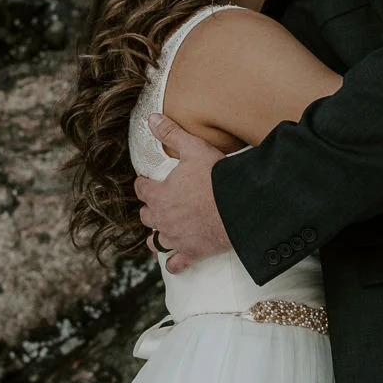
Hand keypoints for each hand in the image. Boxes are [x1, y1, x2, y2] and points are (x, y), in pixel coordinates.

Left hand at [135, 115, 230, 273]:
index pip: (141, 189)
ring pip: (156, 242)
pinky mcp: (192, 253)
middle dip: (150, 208)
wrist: (240, 207)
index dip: (145, 184)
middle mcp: (162, 219)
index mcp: (159, 194)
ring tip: (164, 231)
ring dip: (158, 236)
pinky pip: (176, 264)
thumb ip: (171, 133)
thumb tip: (152, 118)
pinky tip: (175, 260)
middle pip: (146, 216)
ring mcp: (176, 238)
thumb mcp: (194, 148)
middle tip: (160, 203)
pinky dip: (174, 263)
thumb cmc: (217, 177)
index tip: (149, 181)